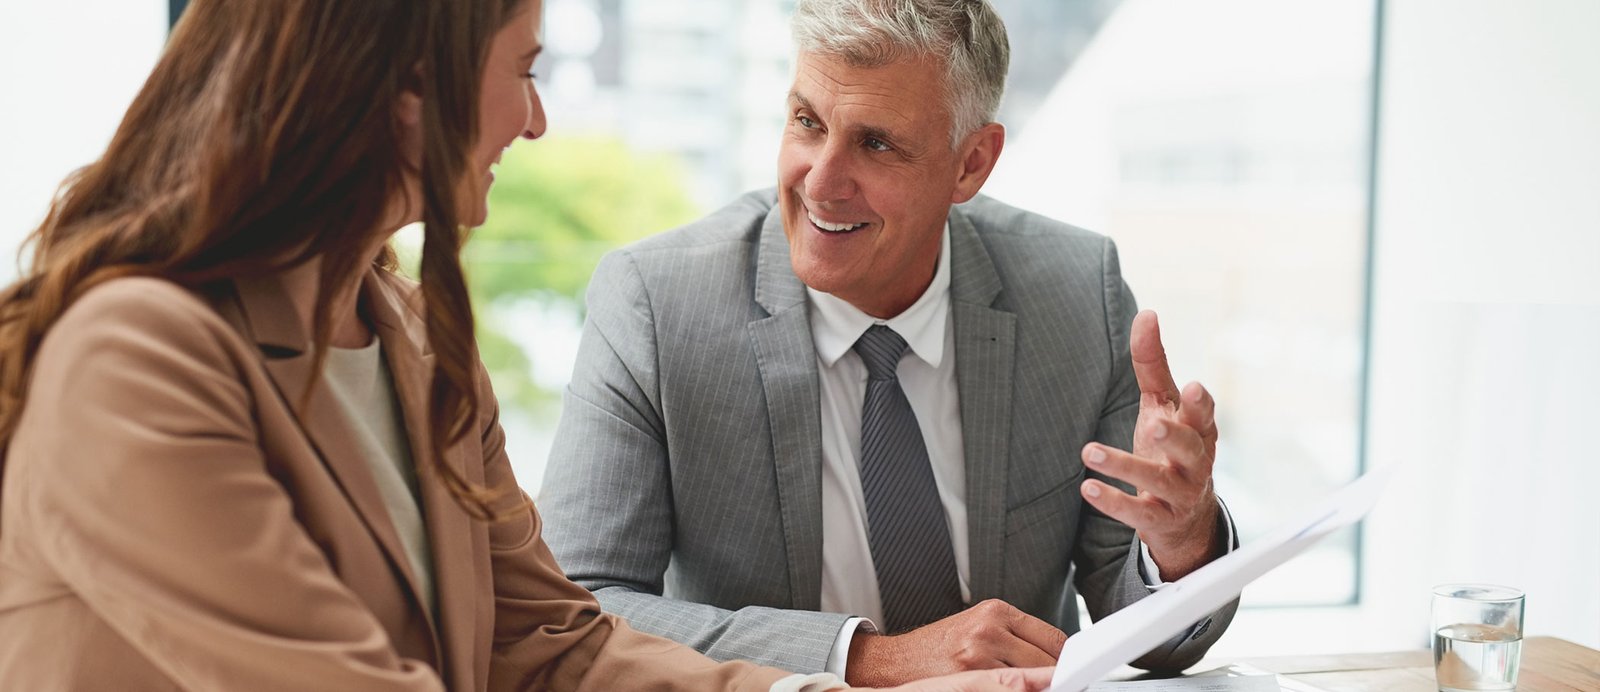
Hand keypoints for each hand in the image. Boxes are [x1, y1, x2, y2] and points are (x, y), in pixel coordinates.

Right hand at [845, 600, 1065, 687]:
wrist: (894, 662)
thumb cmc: (939, 648)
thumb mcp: (977, 628)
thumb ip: (1015, 638)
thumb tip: (1057, 660)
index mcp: (995, 611)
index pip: (1052, 637)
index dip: (1068, 660)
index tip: (1077, 671)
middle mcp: (989, 629)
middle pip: (1047, 660)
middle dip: (1056, 677)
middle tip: (1063, 685)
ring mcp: (980, 654)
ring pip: (1032, 678)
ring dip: (1039, 687)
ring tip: (1040, 689)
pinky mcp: (970, 675)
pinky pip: (1011, 687)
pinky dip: (1019, 691)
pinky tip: (1016, 690)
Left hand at [1080, 310, 1220, 579]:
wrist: (1184, 517)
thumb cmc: (1170, 447)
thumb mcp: (1162, 405)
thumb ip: (1153, 363)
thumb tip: (1146, 313)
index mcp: (1199, 430)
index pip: (1205, 414)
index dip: (1201, 403)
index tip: (1194, 386)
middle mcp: (1195, 462)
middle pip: (1191, 449)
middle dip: (1174, 437)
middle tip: (1154, 425)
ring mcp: (1179, 493)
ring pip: (1158, 481)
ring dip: (1124, 466)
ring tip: (1089, 452)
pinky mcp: (1159, 519)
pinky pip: (1138, 513)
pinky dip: (1113, 502)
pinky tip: (1087, 488)